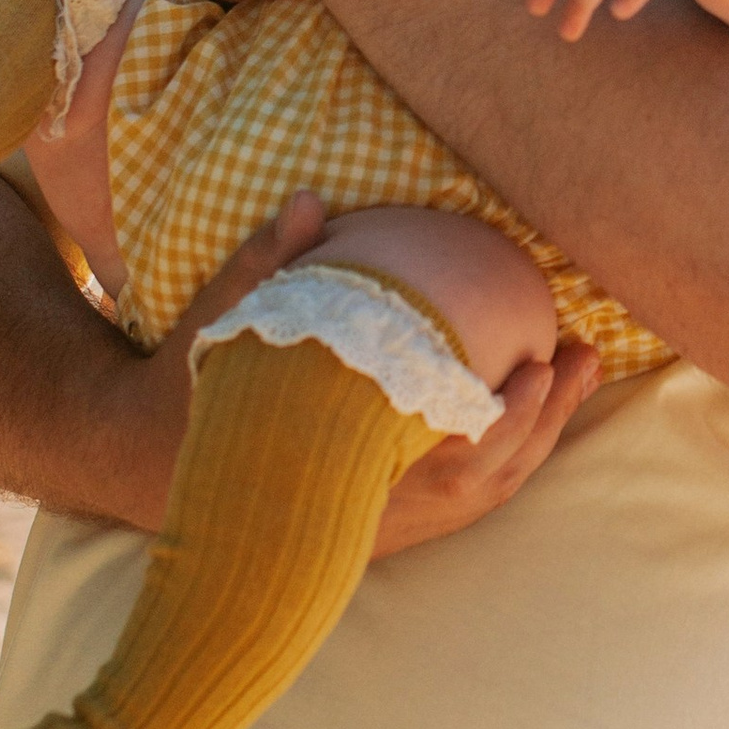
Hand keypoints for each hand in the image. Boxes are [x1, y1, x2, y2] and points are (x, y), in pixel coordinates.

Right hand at [129, 192, 595, 542]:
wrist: (147, 464)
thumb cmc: (191, 384)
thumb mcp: (221, 320)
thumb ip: (269, 264)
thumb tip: (313, 200)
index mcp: (334, 467)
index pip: (444, 462)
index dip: (502, 424)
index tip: (536, 368)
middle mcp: (363, 509)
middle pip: (483, 480)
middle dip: (542, 422)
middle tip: (581, 356)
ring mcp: (374, 525)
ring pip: (480, 495)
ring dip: (536, 434)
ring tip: (575, 369)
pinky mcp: (376, 528)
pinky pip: (461, 498)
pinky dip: (504, 453)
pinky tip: (531, 401)